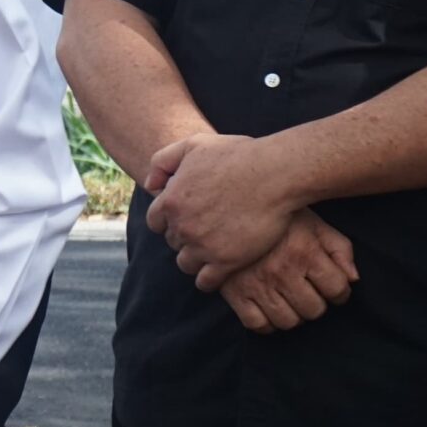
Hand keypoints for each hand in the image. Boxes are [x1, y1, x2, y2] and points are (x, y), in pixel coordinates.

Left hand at [146, 134, 295, 277]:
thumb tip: (150, 185)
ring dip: (195, 260)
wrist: (276, 173)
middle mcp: (182, 226)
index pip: (156, 222)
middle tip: (206, 232)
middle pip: (173, 242)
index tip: (188, 218)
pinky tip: (220, 271)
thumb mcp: (194, 145)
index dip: (171, 220)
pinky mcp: (226, 262)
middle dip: (185, 237)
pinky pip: (205, 282)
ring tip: (212, 252)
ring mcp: (202, 246)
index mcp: (170, 201)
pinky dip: (209, 279)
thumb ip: (163, 161)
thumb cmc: (239, 155)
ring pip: (186, 264)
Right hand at [217, 210, 356, 331]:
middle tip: (308, 293)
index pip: (337, 289)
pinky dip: (266, 323)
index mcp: (304, 252)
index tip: (332, 288)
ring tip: (289, 302)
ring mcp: (257, 285)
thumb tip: (353, 279)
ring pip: (287, 321)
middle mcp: (282, 272)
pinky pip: (256, 324)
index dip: (340, 292)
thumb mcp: (314, 224)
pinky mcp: (234, 293)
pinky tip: (268, 309)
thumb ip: (339, 248)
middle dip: (316, 304)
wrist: (229, 208)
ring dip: (293, 316)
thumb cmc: (278, 218)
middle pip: (313, 310)